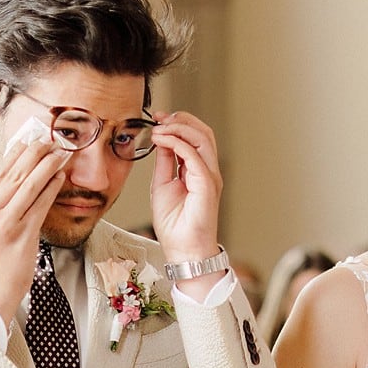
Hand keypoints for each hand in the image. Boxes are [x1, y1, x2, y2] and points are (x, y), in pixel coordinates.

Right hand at [0, 139, 68, 323]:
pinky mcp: (21, 234)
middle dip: (34, 152)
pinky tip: (60, 176)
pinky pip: (39, 204)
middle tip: (50, 138)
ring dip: (47, 165)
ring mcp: (3, 222)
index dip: (16, 153)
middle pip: (13, 174)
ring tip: (61, 151)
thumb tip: (16, 179)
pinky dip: (51, 188)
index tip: (30, 139)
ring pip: (28, 185)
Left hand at [148, 112, 222, 263]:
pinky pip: (193, 155)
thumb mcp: (162, 184)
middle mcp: (208, 171)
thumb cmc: (175, 224)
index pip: (196, 137)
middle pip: (203, 132)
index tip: (157, 119)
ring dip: (179, 127)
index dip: (178, 123)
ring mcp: (210, 177)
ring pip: (203, 138)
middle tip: (159, 118)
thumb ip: (165, 161)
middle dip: (180, 119)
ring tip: (159, 128)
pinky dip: (176, 142)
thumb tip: (162, 139)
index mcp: (199, 170)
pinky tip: (161, 140)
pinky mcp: (206, 184)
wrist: (183, 248)